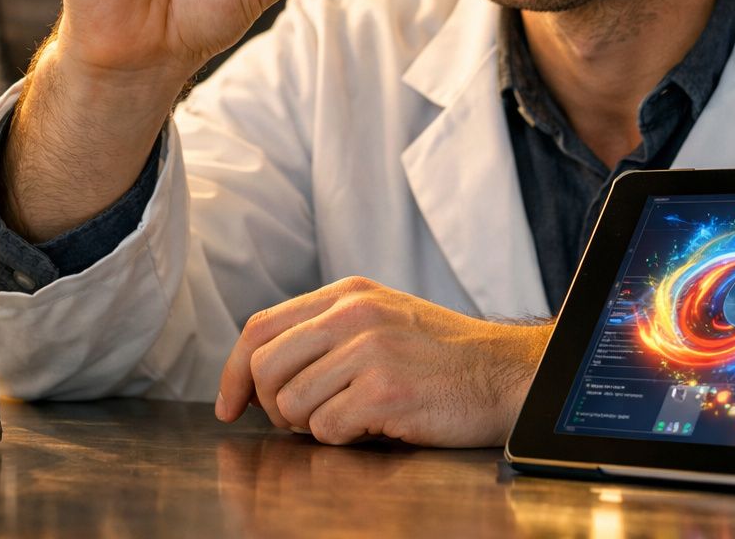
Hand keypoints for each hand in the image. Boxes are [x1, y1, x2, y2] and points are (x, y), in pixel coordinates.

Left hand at [214, 277, 551, 447]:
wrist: (505, 374)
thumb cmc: (440, 358)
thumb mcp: (380, 320)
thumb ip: (324, 333)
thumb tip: (256, 376)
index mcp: (347, 294)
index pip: (261, 328)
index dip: (233, 372)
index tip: (230, 406)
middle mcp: (354, 314)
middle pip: (265, 367)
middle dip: (272, 406)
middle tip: (301, 421)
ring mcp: (370, 350)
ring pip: (292, 404)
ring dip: (313, 426)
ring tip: (351, 419)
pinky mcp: (386, 391)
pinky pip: (327, 430)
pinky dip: (343, 440)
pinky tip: (375, 427)